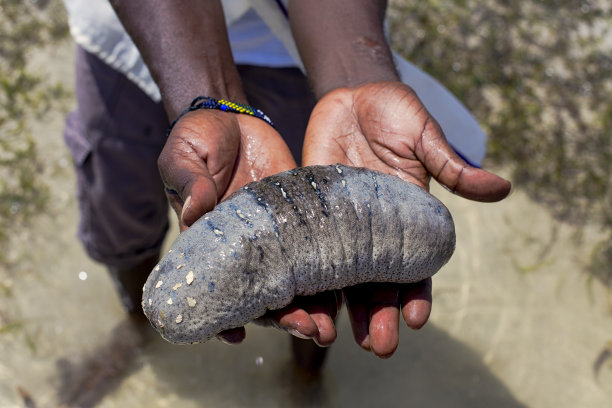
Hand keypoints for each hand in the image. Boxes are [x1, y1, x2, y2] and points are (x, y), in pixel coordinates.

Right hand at [159, 109, 339, 344]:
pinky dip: (331, 273)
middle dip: (285, 316)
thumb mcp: (184, 154)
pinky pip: (318, 249)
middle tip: (310, 330)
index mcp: (212, 241)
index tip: (236, 336)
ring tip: (330, 327)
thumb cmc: (198, 139)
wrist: (232, 119)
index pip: (217, 286)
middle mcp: (246, 248)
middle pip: (265, 293)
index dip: (223, 315)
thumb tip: (195, 209)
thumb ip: (188, 180)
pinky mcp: (301, 218)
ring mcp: (276, 236)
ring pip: (296, 280)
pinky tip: (348, 291)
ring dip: (313, 306)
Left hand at [302, 81, 510, 356]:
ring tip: (334, 337)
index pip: (413, 265)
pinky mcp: (309, 209)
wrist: (352, 96)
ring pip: (339, 274)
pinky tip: (298, 296)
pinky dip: (304, 271)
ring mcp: (339, 223)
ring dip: (339, 307)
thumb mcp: (425, 138)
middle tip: (377, 346)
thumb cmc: (396, 114)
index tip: (415, 318)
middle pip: (376, 281)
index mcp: (406, 218)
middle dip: (377, 314)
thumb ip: (452, 166)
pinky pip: (305, 246)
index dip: (415, 293)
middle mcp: (373, 229)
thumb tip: (503, 189)